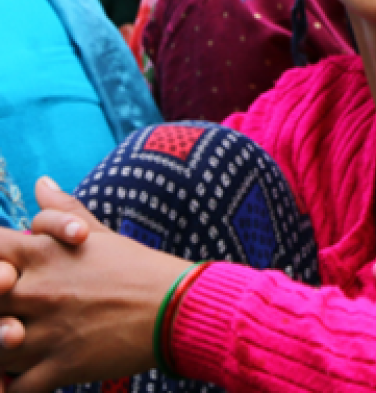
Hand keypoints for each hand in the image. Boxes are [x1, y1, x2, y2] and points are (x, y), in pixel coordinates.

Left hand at [0, 179, 189, 392]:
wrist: (179, 305)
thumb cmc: (138, 268)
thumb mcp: (98, 234)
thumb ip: (62, 210)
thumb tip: (40, 183)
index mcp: (41, 254)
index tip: (2, 273)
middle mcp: (36, 290)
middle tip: (8, 312)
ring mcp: (46, 331)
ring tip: (16, 346)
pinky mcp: (61, 366)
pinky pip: (15, 388)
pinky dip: (13, 387)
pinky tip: (24, 379)